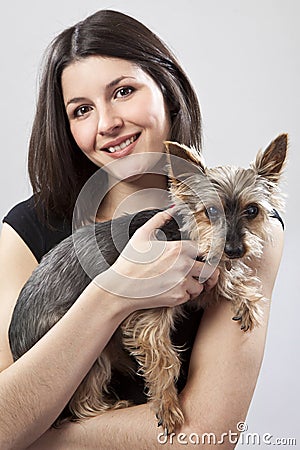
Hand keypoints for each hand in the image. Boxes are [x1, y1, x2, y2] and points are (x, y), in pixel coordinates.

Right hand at [94, 210, 218, 310]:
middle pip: (208, 269)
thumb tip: (171, 210)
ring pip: (200, 285)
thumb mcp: (142, 234)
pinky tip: (172, 289)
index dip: (198, 254)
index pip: (202, 250)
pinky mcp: (178, 297)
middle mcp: (184, 265)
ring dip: (194, 284)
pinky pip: (189, 296)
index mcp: (179, 248)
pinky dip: (183, 295)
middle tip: (197, 273)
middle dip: (203, 271)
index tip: (194, 258)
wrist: (120, 287)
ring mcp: (182, 282)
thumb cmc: (130, 261)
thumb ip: (159, 219)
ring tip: (181, 282)